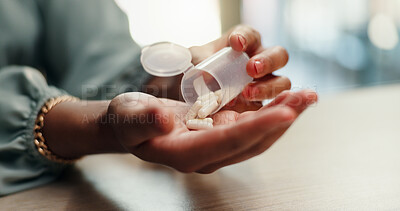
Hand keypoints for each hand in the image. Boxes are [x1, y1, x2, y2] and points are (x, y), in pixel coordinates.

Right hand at [107, 90, 316, 172]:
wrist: (134, 124)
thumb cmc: (129, 120)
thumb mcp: (129, 116)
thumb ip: (144, 119)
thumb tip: (164, 119)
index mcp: (185, 154)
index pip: (227, 142)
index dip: (257, 127)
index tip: (285, 112)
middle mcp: (207, 156)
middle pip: (252, 141)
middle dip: (280, 119)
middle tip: (306, 98)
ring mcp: (216, 147)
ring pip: (257, 137)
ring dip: (282, 116)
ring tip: (306, 97)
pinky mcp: (221, 135)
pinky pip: (252, 128)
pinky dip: (271, 113)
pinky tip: (286, 101)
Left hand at [190, 25, 290, 111]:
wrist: (191, 97)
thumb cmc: (196, 72)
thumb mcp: (193, 62)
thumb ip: (198, 61)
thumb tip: (206, 74)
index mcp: (244, 45)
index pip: (251, 35)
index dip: (246, 37)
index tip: (236, 43)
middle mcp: (260, 62)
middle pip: (278, 55)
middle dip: (268, 61)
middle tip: (251, 69)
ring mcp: (265, 84)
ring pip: (282, 82)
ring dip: (269, 86)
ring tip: (248, 93)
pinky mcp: (263, 105)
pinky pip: (274, 107)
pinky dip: (267, 107)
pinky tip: (251, 110)